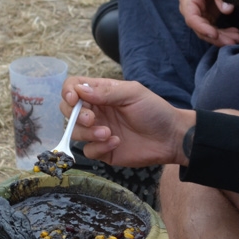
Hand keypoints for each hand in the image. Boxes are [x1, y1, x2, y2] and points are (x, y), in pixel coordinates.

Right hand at [60, 77, 194, 167]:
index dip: (68, 92)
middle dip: (75, 115)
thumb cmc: (155, 111)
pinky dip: (99, 147)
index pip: (74, 87)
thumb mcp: (133, 93)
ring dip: (87, 133)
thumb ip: (106, 92)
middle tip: (92, 119)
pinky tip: (116, 142)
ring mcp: (98, 131)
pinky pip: (88, 151)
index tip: (74, 99)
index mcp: (101, 93)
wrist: (171, 138)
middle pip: (68, 110)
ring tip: (108, 133)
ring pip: (75, 132)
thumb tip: (79, 90)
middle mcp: (97, 111)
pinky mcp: (104, 150)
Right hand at [179, 0, 238, 46]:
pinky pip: (214, 30)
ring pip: (208, 32)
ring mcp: (200, 15)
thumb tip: (228, 10)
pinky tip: (236, 34)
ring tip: (238, 39)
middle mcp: (191, 9)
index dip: (202, 28)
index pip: (192, 18)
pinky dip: (225, 34)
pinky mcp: (208, 17)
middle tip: (233, 41)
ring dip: (223, 38)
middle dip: (217, 37)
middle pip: (200, 29)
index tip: (215, 35)